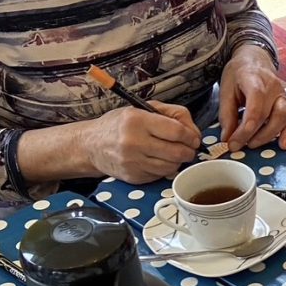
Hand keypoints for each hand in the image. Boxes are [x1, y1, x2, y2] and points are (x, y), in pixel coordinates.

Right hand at [82, 102, 199, 183]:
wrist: (91, 145)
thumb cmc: (120, 125)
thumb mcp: (142, 109)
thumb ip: (172, 114)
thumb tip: (194, 132)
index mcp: (137, 120)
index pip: (177, 131)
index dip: (191, 136)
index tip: (193, 138)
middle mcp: (134, 142)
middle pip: (178, 152)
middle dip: (189, 151)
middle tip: (188, 148)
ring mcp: (133, 162)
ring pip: (172, 166)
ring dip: (178, 161)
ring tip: (172, 153)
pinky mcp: (134, 177)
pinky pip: (160, 175)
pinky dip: (164, 169)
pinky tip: (158, 160)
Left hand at [219, 45, 285, 151]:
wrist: (254, 60)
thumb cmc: (239, 74)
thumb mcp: (226, 90)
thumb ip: (226, 115)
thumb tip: (227, 138)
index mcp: (255, 80)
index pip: (255, 109)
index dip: (245, 130)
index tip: (232, 143)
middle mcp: (274, 88)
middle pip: (271, 116)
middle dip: (256, 135)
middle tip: (241, 145)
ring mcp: (283, 96)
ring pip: (284, 119)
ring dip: (270, 136)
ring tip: (254, 144)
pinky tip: (281, 145)